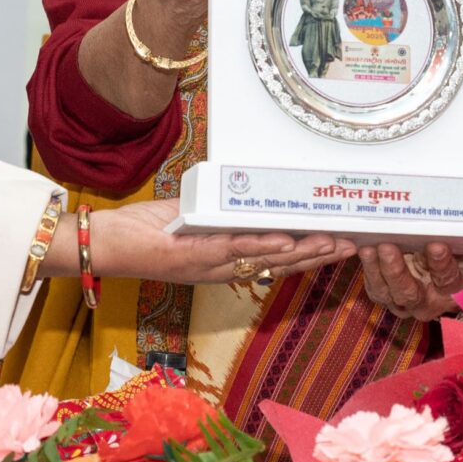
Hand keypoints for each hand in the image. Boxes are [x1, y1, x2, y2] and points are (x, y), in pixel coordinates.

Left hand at [83, 199, 353, 285]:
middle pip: (281, 265)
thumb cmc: (145, 231)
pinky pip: (234, 249)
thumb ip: (218, 214)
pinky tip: (285, 241)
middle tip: (354, 245)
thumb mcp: (191, 221)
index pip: (276, 260)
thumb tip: (245, 192)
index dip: (310, 254)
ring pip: (265, 259)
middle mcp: (222, 270)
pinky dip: (261, 245)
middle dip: (319, 255)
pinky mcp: (194, 255)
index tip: (341, 243)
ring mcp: (210, 265)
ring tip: (332, 242)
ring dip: (302, 252)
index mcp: (225, 263)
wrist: (108, 246)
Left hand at [358, 241, 462, 319]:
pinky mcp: (387, 296)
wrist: (447, 275)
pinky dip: (367, 270)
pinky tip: (361, 250)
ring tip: (369, 249)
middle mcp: (429, 302)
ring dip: (376, 270)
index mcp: (454, 291)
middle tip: (389, 248)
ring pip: (388, 292)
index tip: (434, 246)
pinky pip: (375, 287)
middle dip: (397, 270)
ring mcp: (405, 302)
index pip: (447, 279)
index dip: (440, 264)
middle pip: (411, 293)